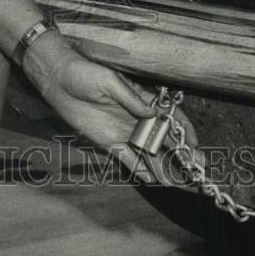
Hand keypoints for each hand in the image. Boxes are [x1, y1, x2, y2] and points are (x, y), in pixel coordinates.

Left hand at [23, 29, 200, 186]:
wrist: (57, 79)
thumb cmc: (84, 73)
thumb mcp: (109, 81)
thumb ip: (130, 98)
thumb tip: (151, 113)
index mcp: (140, 99)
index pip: (168, 116)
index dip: (183, 130)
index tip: (196, 145)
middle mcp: (136, 117)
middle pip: (163, 138)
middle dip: (181, 154)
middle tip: (197, 171)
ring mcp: (123, 130)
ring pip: (149, 151)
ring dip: (164, 166)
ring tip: (180, 182)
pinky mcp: (107, 141)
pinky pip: (127, 157)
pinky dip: (140, 168)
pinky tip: (152, 179)